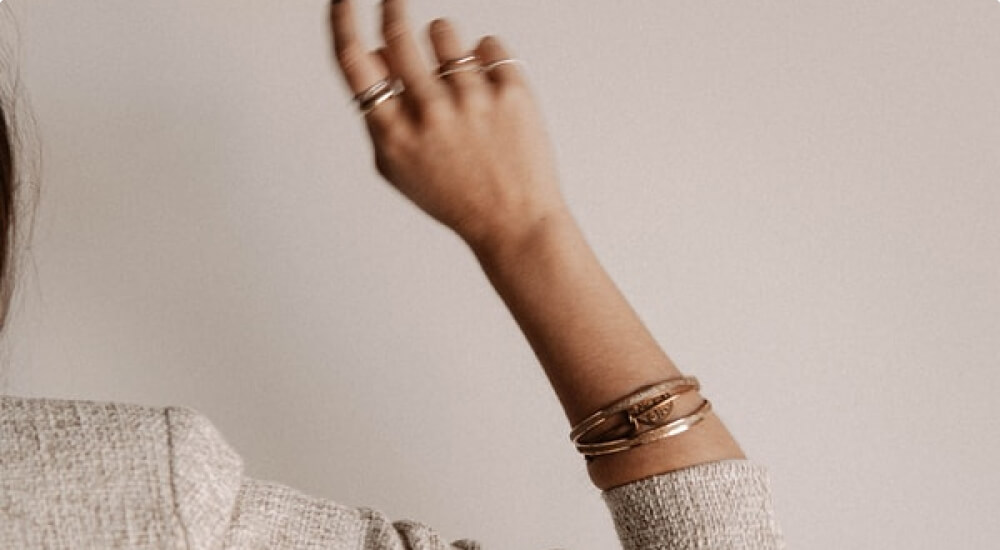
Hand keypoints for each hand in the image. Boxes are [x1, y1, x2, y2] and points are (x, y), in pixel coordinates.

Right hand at [329, 0, 567, 250]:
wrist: (514, 223)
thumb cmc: (455, 196)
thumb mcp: (399, 166)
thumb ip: (379, 113)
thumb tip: (373, 52)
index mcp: (394, 134)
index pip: (354, 61)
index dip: (342, 22)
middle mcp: (430, 113)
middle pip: (398, 34)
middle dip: (392, 9)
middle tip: (394, 1)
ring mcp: (472, 100)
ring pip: (444, 32)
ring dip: (444, 43)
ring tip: (457, 75)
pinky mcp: (511, 93)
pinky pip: (490, 45)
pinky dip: (488, 60)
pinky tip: (489, 91)